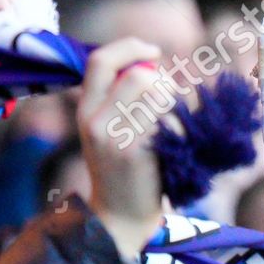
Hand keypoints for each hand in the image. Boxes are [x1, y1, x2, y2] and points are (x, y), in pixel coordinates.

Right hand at [76, 38, 165, 256]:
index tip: (153, 51)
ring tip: (170, 128)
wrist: (120, 215)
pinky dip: (178, 127)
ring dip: (173, 106)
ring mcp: (112, 136)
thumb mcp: (108, 130)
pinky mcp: (134, 151)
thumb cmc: (125, 169)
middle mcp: (92, 120)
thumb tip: (151, 63)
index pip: (100, 60)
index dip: (129, 47)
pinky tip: (173, 145)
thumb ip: (121, 97)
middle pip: (138, 75)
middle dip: (164, 84)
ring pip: (156, 95)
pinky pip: (166, 120)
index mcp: (85, 109)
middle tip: (169, 104)